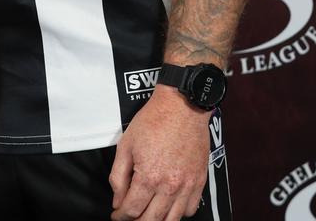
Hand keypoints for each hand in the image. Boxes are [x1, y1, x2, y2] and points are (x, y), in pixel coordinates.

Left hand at [109, 85, 210, 219]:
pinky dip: (178, 213)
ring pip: (171, 220)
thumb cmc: (153, 120)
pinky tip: (168, 205)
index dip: (120, 215)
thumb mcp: (126, 144)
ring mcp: (187, 186)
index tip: (116, 214)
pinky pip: (189, 210)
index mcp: (149, 176)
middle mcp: (169, 186)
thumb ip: (118, 176)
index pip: (131, 210)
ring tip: (147, 216)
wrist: (182, 105)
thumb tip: (117, 200)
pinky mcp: (199, 181)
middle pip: (151, 220)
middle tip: (129, 217)